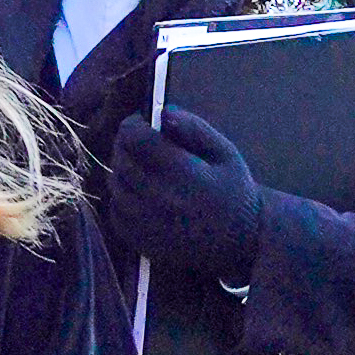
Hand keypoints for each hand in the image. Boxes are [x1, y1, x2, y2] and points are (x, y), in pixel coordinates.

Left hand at [103, 109, 264, 285]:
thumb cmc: (234, 191)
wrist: (240, 242)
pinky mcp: (141, 242)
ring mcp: (148, 225)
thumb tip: (164, 112)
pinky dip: (123, 196)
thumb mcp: (225, 153)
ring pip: (115, 184)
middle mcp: (161, 201)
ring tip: (144, 167)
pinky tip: (142, 192)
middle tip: (142, 141)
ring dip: (124, 169)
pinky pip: (115, 210)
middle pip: (122, 160)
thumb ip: (195, 129)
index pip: (137, 139)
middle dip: (127, 144)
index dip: (133, 124)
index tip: (142, 122)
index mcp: (184, 175)